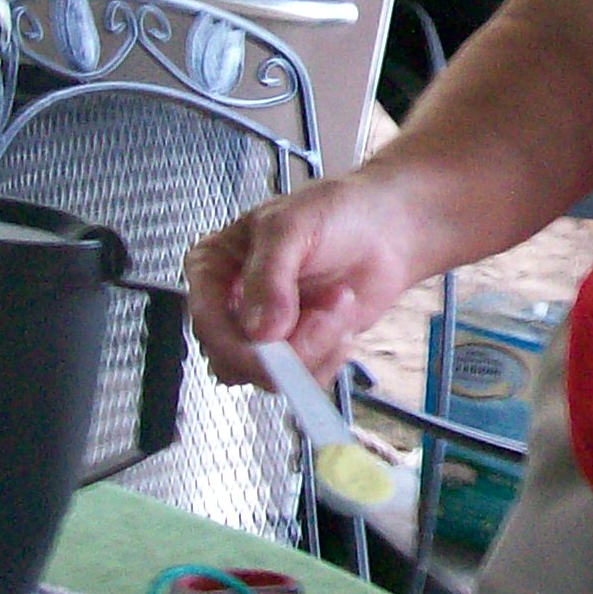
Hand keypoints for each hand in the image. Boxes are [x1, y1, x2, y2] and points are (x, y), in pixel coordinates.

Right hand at [185, 175, 417, 384]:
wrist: (386, 229)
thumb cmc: (335, 213)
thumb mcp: (292, 227)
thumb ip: (269, 275)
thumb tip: (260, 331)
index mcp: (212, 269)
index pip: (206, 321)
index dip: (238, 341)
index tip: (277, 337)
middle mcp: (230, 306)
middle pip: (232, 360)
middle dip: (288, 347)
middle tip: (327, 314)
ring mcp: (262, 333)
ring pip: (269, 376)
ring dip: (314, 348)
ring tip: (338, 303)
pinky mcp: (296, 352)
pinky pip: (301, 380)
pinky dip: (328, 359)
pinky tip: (342, 324)